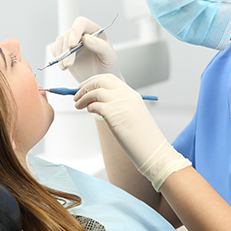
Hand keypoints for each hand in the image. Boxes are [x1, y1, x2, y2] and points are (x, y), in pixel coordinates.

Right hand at [50, 17, 123, 82]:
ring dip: (61, 54)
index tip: (72, 44)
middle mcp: (82, 35)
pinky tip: (63, 66)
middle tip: (69, 64)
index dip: (75, 31)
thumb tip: (86, 38)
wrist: (100, 81)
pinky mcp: (65, 52)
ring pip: (60, 41)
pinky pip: (55, 49)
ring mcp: (72, 43)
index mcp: (95, 32)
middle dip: (67, 49)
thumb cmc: (108, 67)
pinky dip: (57, 57)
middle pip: (69, 34)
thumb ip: (100, 46)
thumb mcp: (109, 57)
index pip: (82, 23)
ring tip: (66, 66)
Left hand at [74, 74, 190, 190]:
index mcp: (132, 94)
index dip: (94, 81)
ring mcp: (121, 103)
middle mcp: (127, 95)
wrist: (153, 151)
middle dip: (85, 86)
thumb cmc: (142, 138)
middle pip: (101, 81)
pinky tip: (89, 111)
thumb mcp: (132, 115)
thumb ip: (118, 105)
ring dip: (83, 97)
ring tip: (78, 105)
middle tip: (76, 94)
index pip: (109, 79)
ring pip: (95, 91)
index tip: (84, 87)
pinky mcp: (114, 113)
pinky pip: (95, 105)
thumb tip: (96, 102)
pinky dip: (89, 106)